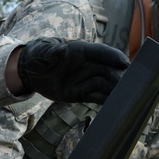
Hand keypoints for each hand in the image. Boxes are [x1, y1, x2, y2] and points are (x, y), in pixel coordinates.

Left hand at [12, 38, 128, 104]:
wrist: (30, 72)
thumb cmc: (38, 55)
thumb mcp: (42, 51)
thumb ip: (51, 51)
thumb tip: (61, 52)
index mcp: (81, 50)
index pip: (102, 52)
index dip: (114, 57)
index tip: (125, 63)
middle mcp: (88, 64)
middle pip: (108, 70)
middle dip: (118, 77)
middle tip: (128, 86)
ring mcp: (86, 79)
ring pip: (105, 85)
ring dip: (115, 91)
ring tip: (126, 99)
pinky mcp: (82, 93)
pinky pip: (97, 97)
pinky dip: (106, 102)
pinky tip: (114, 108)